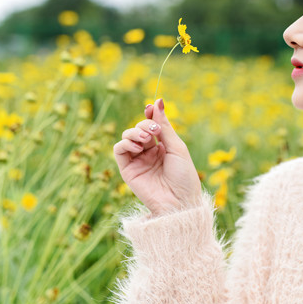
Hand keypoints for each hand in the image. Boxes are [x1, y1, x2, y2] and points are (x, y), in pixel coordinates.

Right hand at [113, 99, 201, 215]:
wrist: (179, 202)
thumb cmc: (184, 176)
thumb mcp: (176, 147)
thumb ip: (164, 126)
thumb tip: (157, 101)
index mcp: (164, 147)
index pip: (152, 125)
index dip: (150, 114)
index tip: (150, 107)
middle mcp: (149, 152)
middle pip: (139, 128)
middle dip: (145, 124)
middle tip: (153, 131)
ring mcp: (138, 161)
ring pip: (127, 136)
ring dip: (134, 131)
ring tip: (146, 138)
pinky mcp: (127, 170)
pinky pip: (119, 149)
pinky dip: (126, 142)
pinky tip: (138, 146)